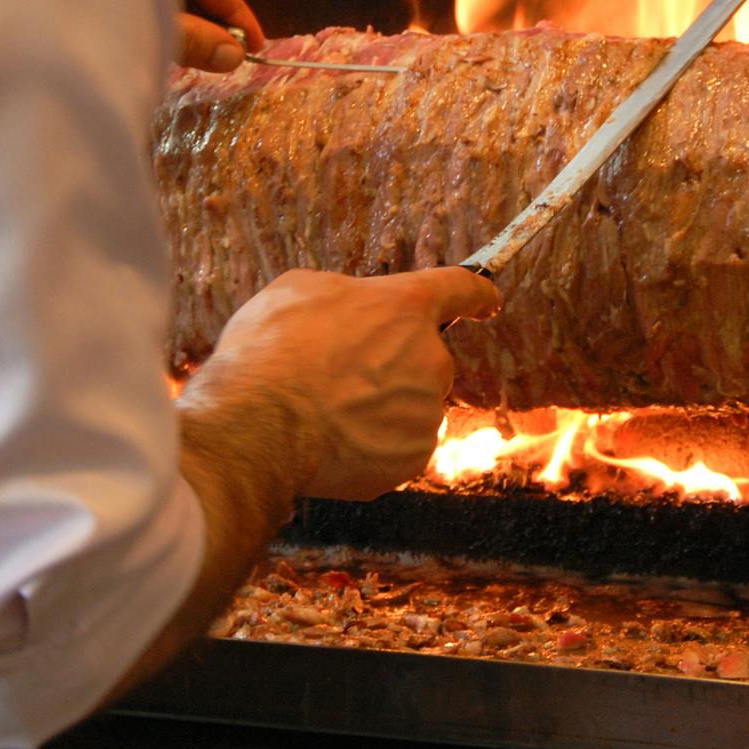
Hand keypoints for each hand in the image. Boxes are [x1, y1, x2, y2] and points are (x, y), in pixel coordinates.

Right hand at [197, 268, 500, 500]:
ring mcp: (425, 412)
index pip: (459, 289)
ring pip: (410, 407)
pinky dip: (371, 447)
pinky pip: (397, 448)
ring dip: (379, 409)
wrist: (260, 426)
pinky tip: (333, 442)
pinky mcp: (412, 458)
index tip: (488, 302)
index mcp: (405, 307)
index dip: (476, 295)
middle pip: (423, 359)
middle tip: (338, 377)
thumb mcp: (296, 291)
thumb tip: (349, 307)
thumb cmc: (271, 352)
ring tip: (326, 413)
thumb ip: (342, 293)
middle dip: (390, 367)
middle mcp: (430, 357)